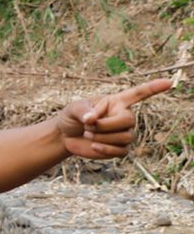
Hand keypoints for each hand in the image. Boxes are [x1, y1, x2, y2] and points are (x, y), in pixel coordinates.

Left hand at [56, 79, 171, 158]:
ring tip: (88, 134)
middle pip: (129, 120)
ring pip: (125, 137)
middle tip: (88, 126)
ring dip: (103, 137)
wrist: (65, 136)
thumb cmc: (72, 117)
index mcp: (116, 102)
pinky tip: (94, 146)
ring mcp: (123, 133)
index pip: (139, 94)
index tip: (169, 82)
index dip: (154, 88)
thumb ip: (83, 111)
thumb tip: (92, 119)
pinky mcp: (119, 149)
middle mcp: (124, 117)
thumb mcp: (73, 109)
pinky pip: (122, 151)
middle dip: (106, 125)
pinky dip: (106, 149)